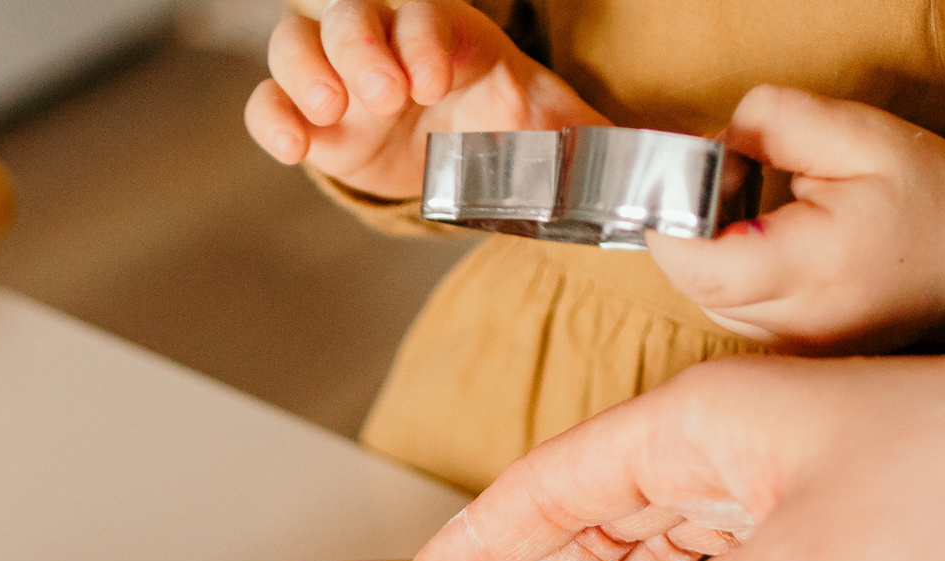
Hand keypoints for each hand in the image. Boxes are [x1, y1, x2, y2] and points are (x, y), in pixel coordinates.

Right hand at [245, 0, 606, 201]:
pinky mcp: (310, 121)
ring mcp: (336, 75)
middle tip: (386, 92)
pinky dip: (272, 117)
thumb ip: (597, 137)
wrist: (461, 159)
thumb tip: (677, 161)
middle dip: (360, 44)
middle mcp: (381, 36)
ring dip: (306, 71)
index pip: (420, 8)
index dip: (422, 33)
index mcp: (442, 26)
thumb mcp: (553, 126)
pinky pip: (267, 102)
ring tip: (337, 112)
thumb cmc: (504, 125)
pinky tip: (294, 145)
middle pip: (346, 10)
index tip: (437, 77)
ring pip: (295, 41)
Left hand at [646, 87, 944, 351]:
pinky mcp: (798, 356)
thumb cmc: (929, 198)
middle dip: (694, 228)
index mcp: (816, 268)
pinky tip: (775, 247)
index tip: (687, 181)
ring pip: (712, 304)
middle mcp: (800, 326)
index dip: (674, 224)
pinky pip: (740, 316)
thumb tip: (716, 147)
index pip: (704, 268)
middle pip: (697, 286)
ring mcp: (797, 350)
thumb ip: (776, 123)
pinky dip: (737, 278)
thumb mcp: (859, 133)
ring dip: (714, 253)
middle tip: (735, 182)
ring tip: (764, 214)